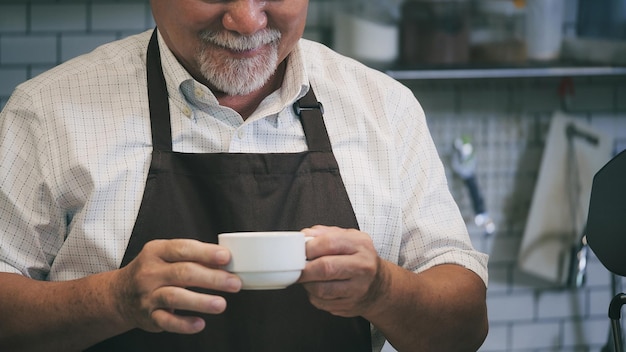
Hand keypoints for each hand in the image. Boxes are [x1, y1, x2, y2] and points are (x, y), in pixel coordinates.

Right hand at [112, 239, 241, 333]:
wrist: (120, 294)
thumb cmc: (153, 271)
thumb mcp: (165, 256)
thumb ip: (191, 256)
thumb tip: (225, 261)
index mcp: (156, 251)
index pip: (183, 249)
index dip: (206, 253)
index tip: (226, 257)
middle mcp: (150, 272)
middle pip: (183, 272)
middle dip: (212, 278)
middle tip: (234, 283)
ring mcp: (148, 295)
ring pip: (175, 297)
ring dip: (200, 301)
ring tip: (221, 304)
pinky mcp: (148, 316)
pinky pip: (166, 321)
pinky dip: (184, 324)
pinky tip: (200, 323)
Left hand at [297, 225, 388, 317]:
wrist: (379, 286)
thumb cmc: (359, 259)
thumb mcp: (349, 238)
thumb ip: (325, 233)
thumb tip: (304, 237)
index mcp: (360, 244)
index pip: (329, 243)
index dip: (309, 248)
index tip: (300, 251)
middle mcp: (362, 266)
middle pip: (325, 268)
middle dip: (305, 269)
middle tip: (298, 268)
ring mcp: (358, 288)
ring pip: (321, 289)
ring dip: (308, 284)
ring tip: (309, 278)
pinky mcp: (350, 305)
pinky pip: (322, 303)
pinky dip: (313, 296)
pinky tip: (318, 288)